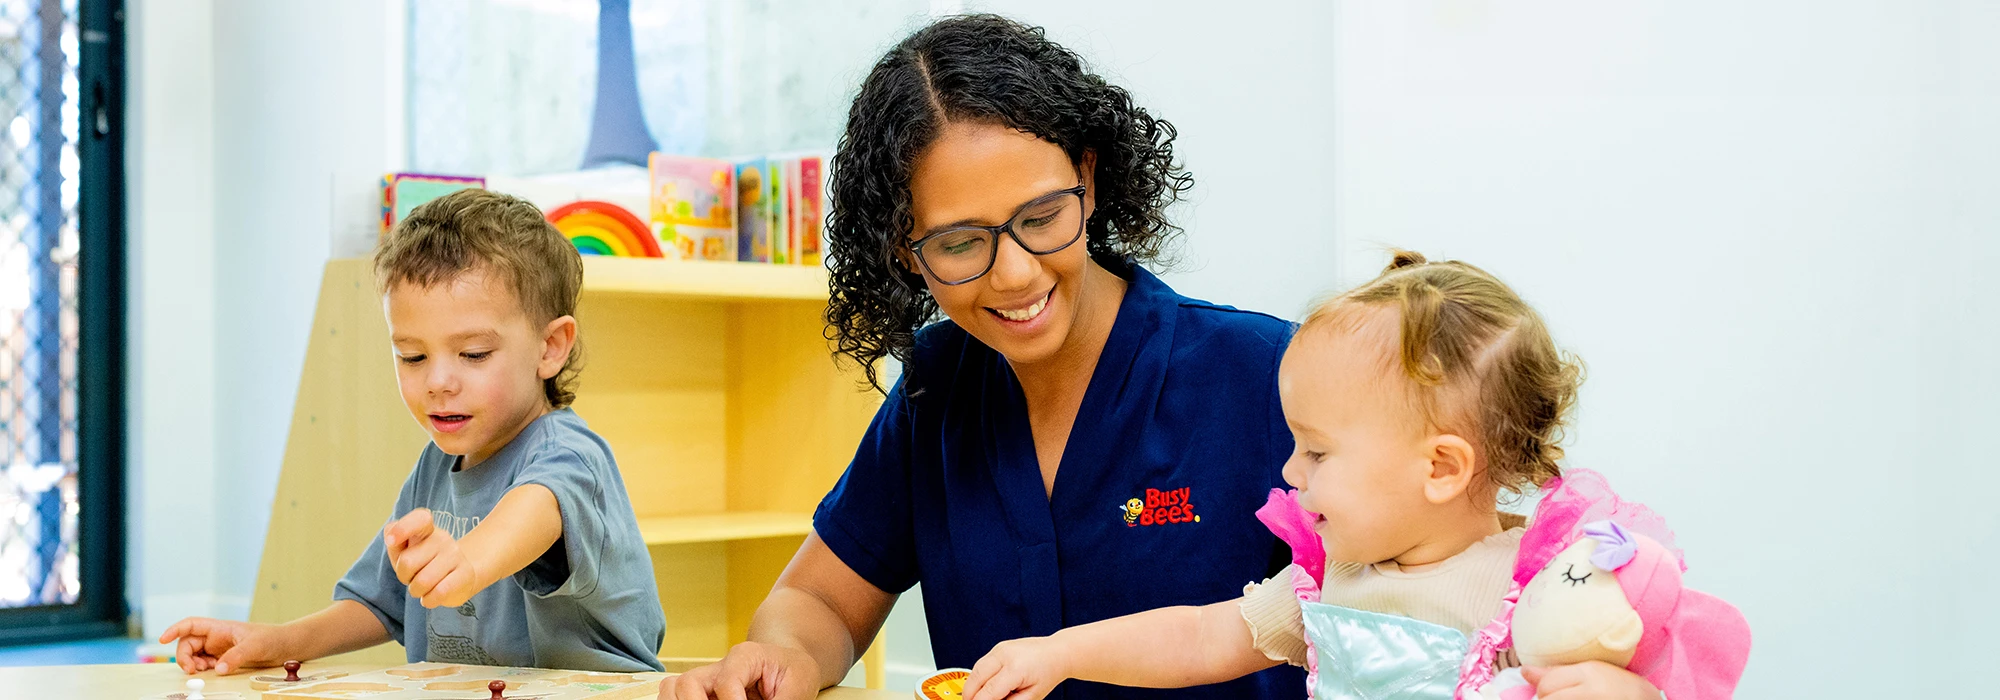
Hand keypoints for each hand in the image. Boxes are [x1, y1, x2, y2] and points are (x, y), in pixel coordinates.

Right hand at [157, 617, 288, 675]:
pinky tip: (213, 671)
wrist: (285, 646)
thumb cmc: (271, 638)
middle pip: (187, 644)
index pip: (191, 624)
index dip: (174, 630)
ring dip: (193, 664)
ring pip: (194, 656)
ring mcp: (218, 648)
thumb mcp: (255, 646)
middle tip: (192, 669)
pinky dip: (203, 669)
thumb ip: (235, 657)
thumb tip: (217, 669)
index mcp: (219, 627)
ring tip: (203, 670)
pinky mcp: (223, 659)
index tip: (162, 639)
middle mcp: (215, 637)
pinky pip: (204, 664)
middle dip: (184, 656)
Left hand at [385, 508, 480, 608]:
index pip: (419, 519)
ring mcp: (455, 555)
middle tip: (413, 577)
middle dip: (404, 577)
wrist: (458, 578)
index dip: (403, 528)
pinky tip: (432, 597)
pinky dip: (429, 600)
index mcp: (426, 529)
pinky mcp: (465, 574)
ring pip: (423, 581)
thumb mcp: (404, 551)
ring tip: (423, 588)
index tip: (391, 540)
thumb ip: (394, 540)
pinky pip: (439, 592)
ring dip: (417, 591)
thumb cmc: (423, 563)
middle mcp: (442, 539)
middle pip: (407, 562)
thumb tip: (391, 538)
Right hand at [660, 641, 822, 699]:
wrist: (788, 664)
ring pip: (671, 688)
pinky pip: (675, 698)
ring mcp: (707, 680)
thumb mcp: (799, 687)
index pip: (726, 682)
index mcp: (745, 656)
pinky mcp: (702, 694)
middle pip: (687, 683)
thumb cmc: (795, 672)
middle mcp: (719, 666)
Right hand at [963, 637, 1066, 699]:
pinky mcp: (998, 647)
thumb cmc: (1048, 673)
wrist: (1057, 653)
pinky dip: (979, 676)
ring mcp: (1000, 648)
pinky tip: (984, 686)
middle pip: (977, 677)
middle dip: (970, 694)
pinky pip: (982, 663)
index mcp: (1016, 668)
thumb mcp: (1033, 696)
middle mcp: (1005, 655)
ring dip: (972, 685)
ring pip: (976, 669)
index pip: (989, 691)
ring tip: (977, 697)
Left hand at [1523, 662, 1662, 699]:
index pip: (1547, 684)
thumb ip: (1559, 672)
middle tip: (1559, 697)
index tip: (1549, 691)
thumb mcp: (1593, 672)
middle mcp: (1592, 692)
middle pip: (1547, 698)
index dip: (1543, 690)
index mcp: (1590, 673)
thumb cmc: (1620, 687)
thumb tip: (1525, 672)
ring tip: (1569, 699)